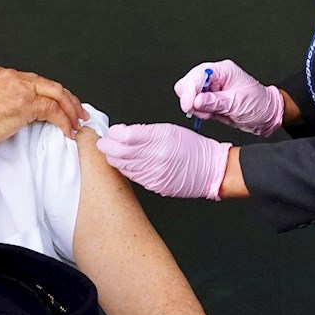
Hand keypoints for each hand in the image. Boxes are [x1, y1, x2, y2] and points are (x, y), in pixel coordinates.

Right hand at [0, 66, 86, 144]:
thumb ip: (0, 101)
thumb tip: (11, 113)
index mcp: (1, 74)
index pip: (35, 81)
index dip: (51, 93)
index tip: (59, 104)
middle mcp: (13, 76)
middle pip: (50, 84)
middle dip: (68, 99)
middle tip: (78, 112)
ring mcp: (21, 88)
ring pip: (57, 95)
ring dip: (70, 110)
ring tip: (77, 122)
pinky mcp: (26, 104)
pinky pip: (53, 110)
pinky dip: (64, 121)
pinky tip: (67, 130)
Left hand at [96, 123, 229, 199]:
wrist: (210, 169)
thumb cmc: (192, 147)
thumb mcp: (169, 130)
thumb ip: (144, 131)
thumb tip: (123, 134)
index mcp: (160, 138)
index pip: (126, 136)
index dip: (114, 133)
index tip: (112, 131)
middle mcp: (156, 156)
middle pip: (120, 152)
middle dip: (107, 146)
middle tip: (104, 142)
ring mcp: (154, 173)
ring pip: (123, 165)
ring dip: (113, 158)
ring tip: (111, 152)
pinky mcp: (155, 185)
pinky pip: (133, 176)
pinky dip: (125, 168)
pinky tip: (124, 163)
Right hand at [174, 60, 283, 136]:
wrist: (267, 115)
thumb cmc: (260, 104)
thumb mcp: (239, 103)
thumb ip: (216, 102)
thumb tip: (197, 101)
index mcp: (223, 71)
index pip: (198, 75)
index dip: (190, 90)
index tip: (189, 105)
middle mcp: (215, 77)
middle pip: (188, 83)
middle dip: (191, 98)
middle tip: (200, 110)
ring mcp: (211, 89)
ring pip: (189, 95)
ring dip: (195, 107)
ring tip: (211, 113)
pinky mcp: (209, 100)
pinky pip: (195, 105)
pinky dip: (199, 112)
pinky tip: (211, 115)